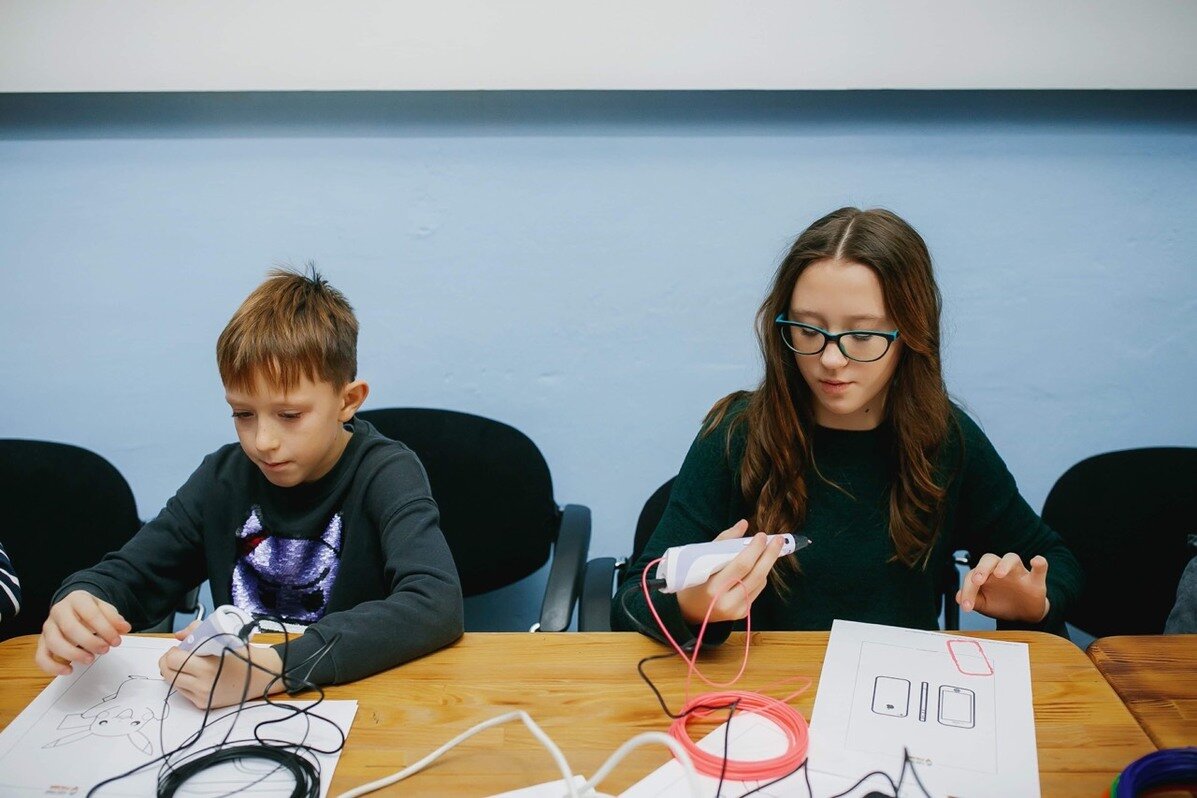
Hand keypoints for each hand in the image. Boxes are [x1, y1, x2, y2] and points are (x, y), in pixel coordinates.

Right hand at [36, 590, 131, 675]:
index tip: (116, 640)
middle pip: (70, 628)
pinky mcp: (42, 642)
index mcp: (77, 599)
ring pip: (54, 642)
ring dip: (73, 654)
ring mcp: (48, 627)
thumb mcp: (105, 609)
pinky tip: (69, 670)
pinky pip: (41, 656)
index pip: (90, 614)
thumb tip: (124, 628)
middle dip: (90, 642)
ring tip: (90, 659)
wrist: (73, 608)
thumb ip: (114, 618)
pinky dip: (52, 666)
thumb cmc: (90, 611)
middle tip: (105, 650)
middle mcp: (59, 611)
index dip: (105, 628)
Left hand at [159, 624, 285, 708]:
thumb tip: (179, 635)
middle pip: (168, 673)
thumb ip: (197, 631)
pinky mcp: (203, 704)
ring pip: (173, 683)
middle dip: (167, 662)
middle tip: (176, 655)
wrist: (261, 675)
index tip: (179, 647)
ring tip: (186, 664)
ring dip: (174, 672)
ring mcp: (202, 696)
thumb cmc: (244, 654)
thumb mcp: (223, 636)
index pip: (173, 660)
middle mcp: (202, 684)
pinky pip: (183, 692)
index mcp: (207, 666)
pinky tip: (194, 675)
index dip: (172, 651)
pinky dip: (183, 682)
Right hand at [676, 520, 787, 624]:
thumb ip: (724, 541)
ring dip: (765, 564)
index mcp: (713, 587)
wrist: (687, 611)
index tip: (761, 535)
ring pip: (760, 582)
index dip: (755, 549)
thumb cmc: (691, 581)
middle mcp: (727, 601)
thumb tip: (744, 524)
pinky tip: (757, 566)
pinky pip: (757, 589)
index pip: (742, 565)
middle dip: (770, 555)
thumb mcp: (700, 559)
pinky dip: (759, 575)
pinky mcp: (743, 613)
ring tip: (767, 550)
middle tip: (778, 539)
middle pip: (757, 575)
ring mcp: (736, 609)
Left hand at [957, 552, 1049, 622]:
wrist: (1023, 614)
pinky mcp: (1036, 580)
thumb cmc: (1001, 603)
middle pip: (989, 559)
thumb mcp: (985, 604)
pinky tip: (1036, 561)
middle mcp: (1000, 569)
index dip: (968, 589)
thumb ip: (973, 599)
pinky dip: (1040, 563)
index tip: (966, 606)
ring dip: (1004, 564)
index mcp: (985, 574)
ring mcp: (1019, 572)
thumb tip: (958, 597)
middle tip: (977, 580)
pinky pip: (1040, 567)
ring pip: (1011, 558)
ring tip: (999, 574)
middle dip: (982, 568)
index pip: (973, 575)